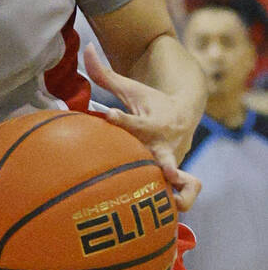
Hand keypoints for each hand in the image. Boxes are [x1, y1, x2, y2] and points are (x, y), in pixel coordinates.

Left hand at [83, 44, 200, 209]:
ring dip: (181, 191)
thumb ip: (103, 74)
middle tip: (165, 170)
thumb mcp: (129, 87)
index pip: (135, 122)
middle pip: (163, 154)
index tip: (110, 115)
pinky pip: (184, 192)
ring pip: (181, 179)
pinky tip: (172, 221)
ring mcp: (172, 161)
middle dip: (164, 162)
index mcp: (151, 122)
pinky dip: (182, 202)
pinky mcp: (177, 175)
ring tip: (176, 204)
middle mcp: (163, 144)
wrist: (184, 113)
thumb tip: (85, 48)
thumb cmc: (149, 102)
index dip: (122, 120)